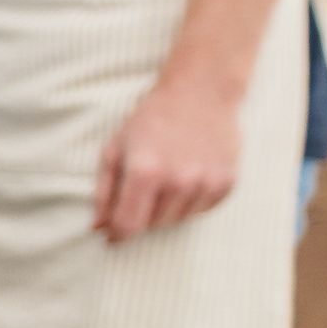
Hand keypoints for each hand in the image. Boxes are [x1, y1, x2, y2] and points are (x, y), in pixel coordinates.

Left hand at [96, 78, 243, 240]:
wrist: (200, 93)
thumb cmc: (150, 120)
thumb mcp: (115, 149)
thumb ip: (104, 192)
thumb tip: (98, 228)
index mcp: (145, 172)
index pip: (128, 226)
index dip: (116, 234)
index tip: (111, 234)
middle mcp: (179, 181)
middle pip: (152, 225)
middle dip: (141, 215)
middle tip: (142, 188)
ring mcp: (206, 183)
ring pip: (177, 220)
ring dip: (166, 209)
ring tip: (165, 178)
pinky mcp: (227, 183)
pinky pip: (202, 210)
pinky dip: (190, 202)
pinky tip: (187, 177)